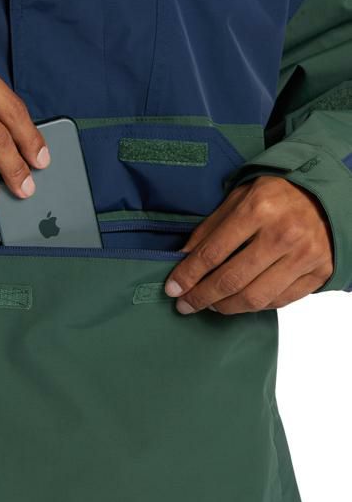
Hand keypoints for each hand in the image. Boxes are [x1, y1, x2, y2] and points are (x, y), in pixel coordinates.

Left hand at [164, 175, 333, 313]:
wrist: (329, 195)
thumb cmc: (278, 194)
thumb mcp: (239, 197)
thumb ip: (210, 227)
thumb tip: (184, 257)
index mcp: (258, 209)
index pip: (212, 253)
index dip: (188, 275)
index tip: (172, 289)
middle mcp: (283, 234)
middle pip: (231, 280)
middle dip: (201, 297)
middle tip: (185, 305)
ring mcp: (304, 256)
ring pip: (254, 298)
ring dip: (225, 307)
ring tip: (210, 305)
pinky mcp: (319, 273)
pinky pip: (278, 301)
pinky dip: (254, 306)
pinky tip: (239, 301)